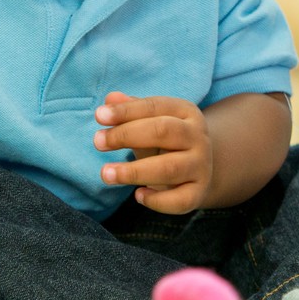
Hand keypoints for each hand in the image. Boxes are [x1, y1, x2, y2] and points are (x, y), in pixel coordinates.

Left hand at [94, 91, 211, 214]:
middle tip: (97, 142)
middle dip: (126, 135)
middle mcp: (198, 137)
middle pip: (163, 131)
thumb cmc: (165, 141)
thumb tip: (110, 98)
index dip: (126, 111)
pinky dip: (157, 201)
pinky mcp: (198, 193)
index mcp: (186, 112)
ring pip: (169, 168)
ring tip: (106, 173)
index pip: (154, 106)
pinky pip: (179, 200)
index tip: (99, 116)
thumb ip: (130, 110)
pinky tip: (138, 195)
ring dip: (134, 172)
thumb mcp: (149, 121)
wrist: (198, 168)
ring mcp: (201, 166)